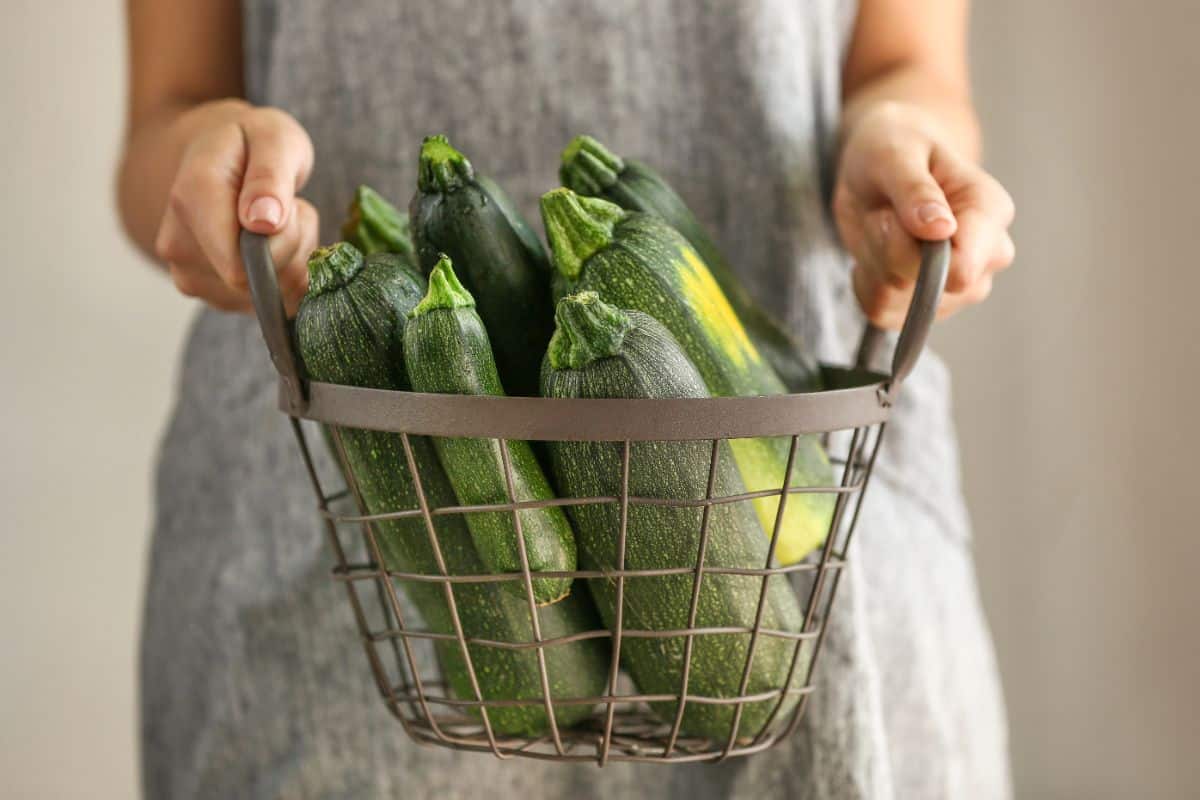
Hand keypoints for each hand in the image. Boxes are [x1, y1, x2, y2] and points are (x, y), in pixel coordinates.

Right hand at [153, 101, 317, 314]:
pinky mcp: (217, 298)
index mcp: (189, 202)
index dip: (283, 238)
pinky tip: (272, 242)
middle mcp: (179, 249)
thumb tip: (263, 224)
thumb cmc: (249, 143)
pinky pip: (277, 302)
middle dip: (293, 245)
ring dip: (294, 258)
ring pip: (275, 293)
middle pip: (262, 281)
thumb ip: (270, 176)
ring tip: (276, 220)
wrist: (217, 158)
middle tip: (286, 206)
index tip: (285, 202)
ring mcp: (193, 279)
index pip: (239, 264)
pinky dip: (289, 273)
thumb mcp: (273, 138)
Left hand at [833, 102, 1014, 328]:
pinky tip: (874, 249)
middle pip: (927, 289)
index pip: (964, 267)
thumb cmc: (895, 147)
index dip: (916, 254)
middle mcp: (986, 257)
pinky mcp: (924, 305)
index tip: (892, 215)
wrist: (883, 162)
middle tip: (885, 212)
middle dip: (887, 250)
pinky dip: (864, 281)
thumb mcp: (895, 153)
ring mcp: (959, 289)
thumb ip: (915, 190)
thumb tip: (940, 230)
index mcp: (990, 212)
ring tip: (882, 224)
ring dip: (873, 261)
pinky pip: (880, 312)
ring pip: (897, 301)